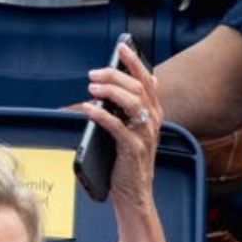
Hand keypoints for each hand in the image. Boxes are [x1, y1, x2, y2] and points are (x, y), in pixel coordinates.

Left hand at [84, 41, 163, 212]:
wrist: (134, 193)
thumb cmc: (128, 161)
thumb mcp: (131, 130)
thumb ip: (125, 110)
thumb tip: (105, 88)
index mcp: (153, 114)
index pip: (147, 81)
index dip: (135, 62)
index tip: (121, 47)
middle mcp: (152, 121)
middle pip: (137, 87)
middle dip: (115, 74)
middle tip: (94, 73)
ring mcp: (144, 135)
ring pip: (131, 102)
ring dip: (110, 90)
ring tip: (92, 86)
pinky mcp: (133, 149)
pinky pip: (117, 126)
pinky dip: (101, 114)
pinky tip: (88, 108)